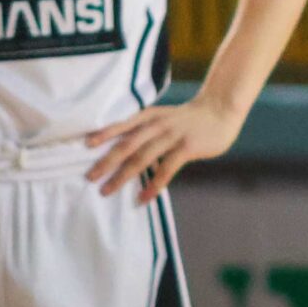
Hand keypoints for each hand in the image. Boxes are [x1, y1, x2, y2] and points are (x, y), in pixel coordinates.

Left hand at [85, 96, 243, 203]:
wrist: (222, 108)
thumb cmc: (190, 117)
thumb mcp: (165, 116)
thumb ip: (147, 129)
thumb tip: (123, 150)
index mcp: (151, 116)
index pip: (123, 124)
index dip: (104, 134)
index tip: (86, 144)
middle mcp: (158, 124)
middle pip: (127, 144)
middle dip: (106, 161)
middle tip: (90, 176)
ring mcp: (173, 135)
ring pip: (142, 157)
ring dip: (123, 176)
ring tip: (106, 191)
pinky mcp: (187, 147)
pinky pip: (166, 169)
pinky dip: (153, 185)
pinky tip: (143, 198)